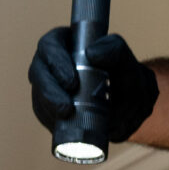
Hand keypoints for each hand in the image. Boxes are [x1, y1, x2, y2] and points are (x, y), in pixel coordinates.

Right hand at [28, 27, 159, 141]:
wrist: (129, 105)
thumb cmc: (125, 76)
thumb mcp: (125, 60)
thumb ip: (114, 49)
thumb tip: (92, 53)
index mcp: (65, 44)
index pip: (50, 46)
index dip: (56, 62)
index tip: (72, 82)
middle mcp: (51, 64)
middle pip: (39, 74)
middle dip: (49, 92)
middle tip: (66, 108)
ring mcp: (48, 87)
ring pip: (39, 96)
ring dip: (50, 109)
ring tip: (67, 119)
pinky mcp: (49, 108)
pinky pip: (44, 115)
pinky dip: (52, 121)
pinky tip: (64, 125)